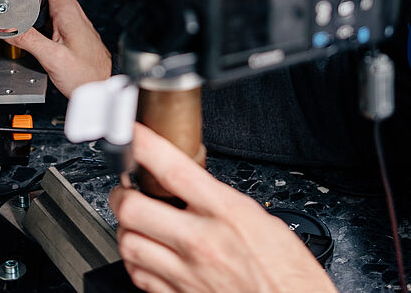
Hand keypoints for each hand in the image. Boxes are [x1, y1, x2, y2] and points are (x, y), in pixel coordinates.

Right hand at [5, 0, 111, 97]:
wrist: (101, 88)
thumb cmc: (87, 74)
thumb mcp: (52, 57)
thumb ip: (28, 40)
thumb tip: (6, 28)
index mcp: (67, 10)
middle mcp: (70, 12)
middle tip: (4, 5)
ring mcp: (70, 22)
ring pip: (42, 7)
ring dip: (27, 11)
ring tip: (11, 19)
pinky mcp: (67, 33)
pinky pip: (47, 20)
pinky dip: (35, 23)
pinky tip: (27, 33)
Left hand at [110, 124, 336, 292]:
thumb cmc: (288, 274)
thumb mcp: (262, 220)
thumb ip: (223, 201)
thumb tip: (193, 184)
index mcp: (227, 214)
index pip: (174, 169)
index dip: (145, 145)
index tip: (133, 134)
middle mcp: (202, 243)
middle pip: (134, 208)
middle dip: (123, 194)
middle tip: (127, 188)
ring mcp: (187, 273)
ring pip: (128, 243)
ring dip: (126, 228)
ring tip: (135, 221)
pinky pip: (138, 276)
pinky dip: (136, 261)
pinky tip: (146, 253)